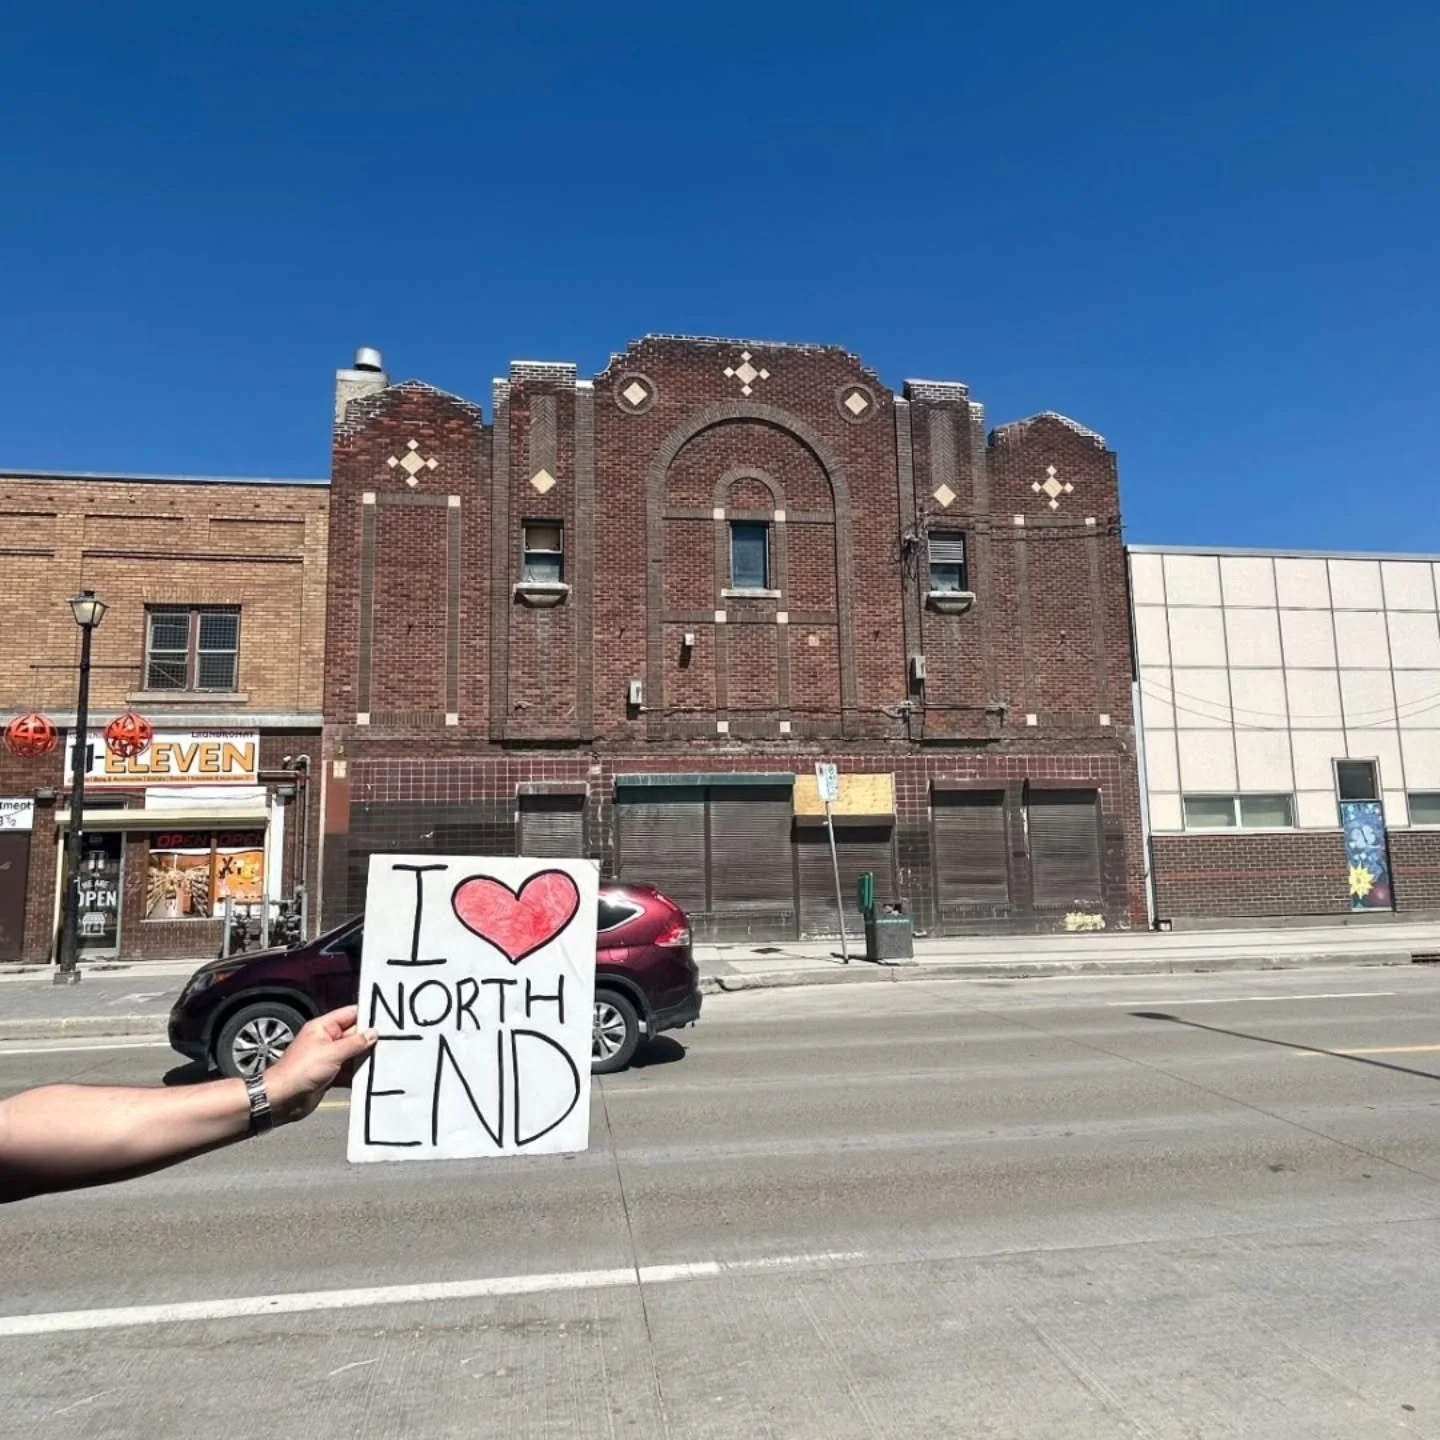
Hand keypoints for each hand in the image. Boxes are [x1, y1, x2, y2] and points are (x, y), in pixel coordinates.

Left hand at [262, 1007, 376, 1123]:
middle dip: (368, 1039)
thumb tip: (372, 1034)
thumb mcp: (331, 1052)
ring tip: (382, 1059)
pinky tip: (371, 1075)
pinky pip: (350, 1071)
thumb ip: (355, 1043)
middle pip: (354, 1035)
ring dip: (365, 1058)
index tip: (384, 1019)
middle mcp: (326, 1041)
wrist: (283, 1099)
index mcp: (322, 1028)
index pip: (350, 1015)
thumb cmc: (298, 1072)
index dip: (366, 1016)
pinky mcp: (330, 1075)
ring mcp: (328, 1058)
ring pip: (354, 1054)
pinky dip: (359, 1074)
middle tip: (387, 1042)